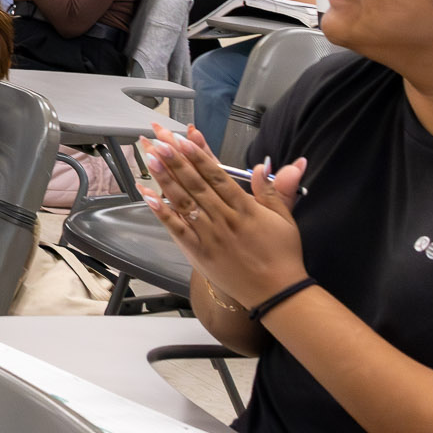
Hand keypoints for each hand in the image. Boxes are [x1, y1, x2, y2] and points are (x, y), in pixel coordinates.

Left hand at [140, 122, 307, 308]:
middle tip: (158, 140)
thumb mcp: (285, 219)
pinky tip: (147, 196)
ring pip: (183, 202)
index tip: (183, 138)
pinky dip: (161, 212)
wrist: (277, 294)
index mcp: (245, 209)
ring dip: (165, 179)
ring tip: (150, 159)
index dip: (199, 156)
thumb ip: (275, 190)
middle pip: (196, 184)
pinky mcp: (198, 252)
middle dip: (176, 160)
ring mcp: (209, 236)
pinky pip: (176, 229)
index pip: (217, 177)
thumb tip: (273, 164)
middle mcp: (224, 219)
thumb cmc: (282, 256)